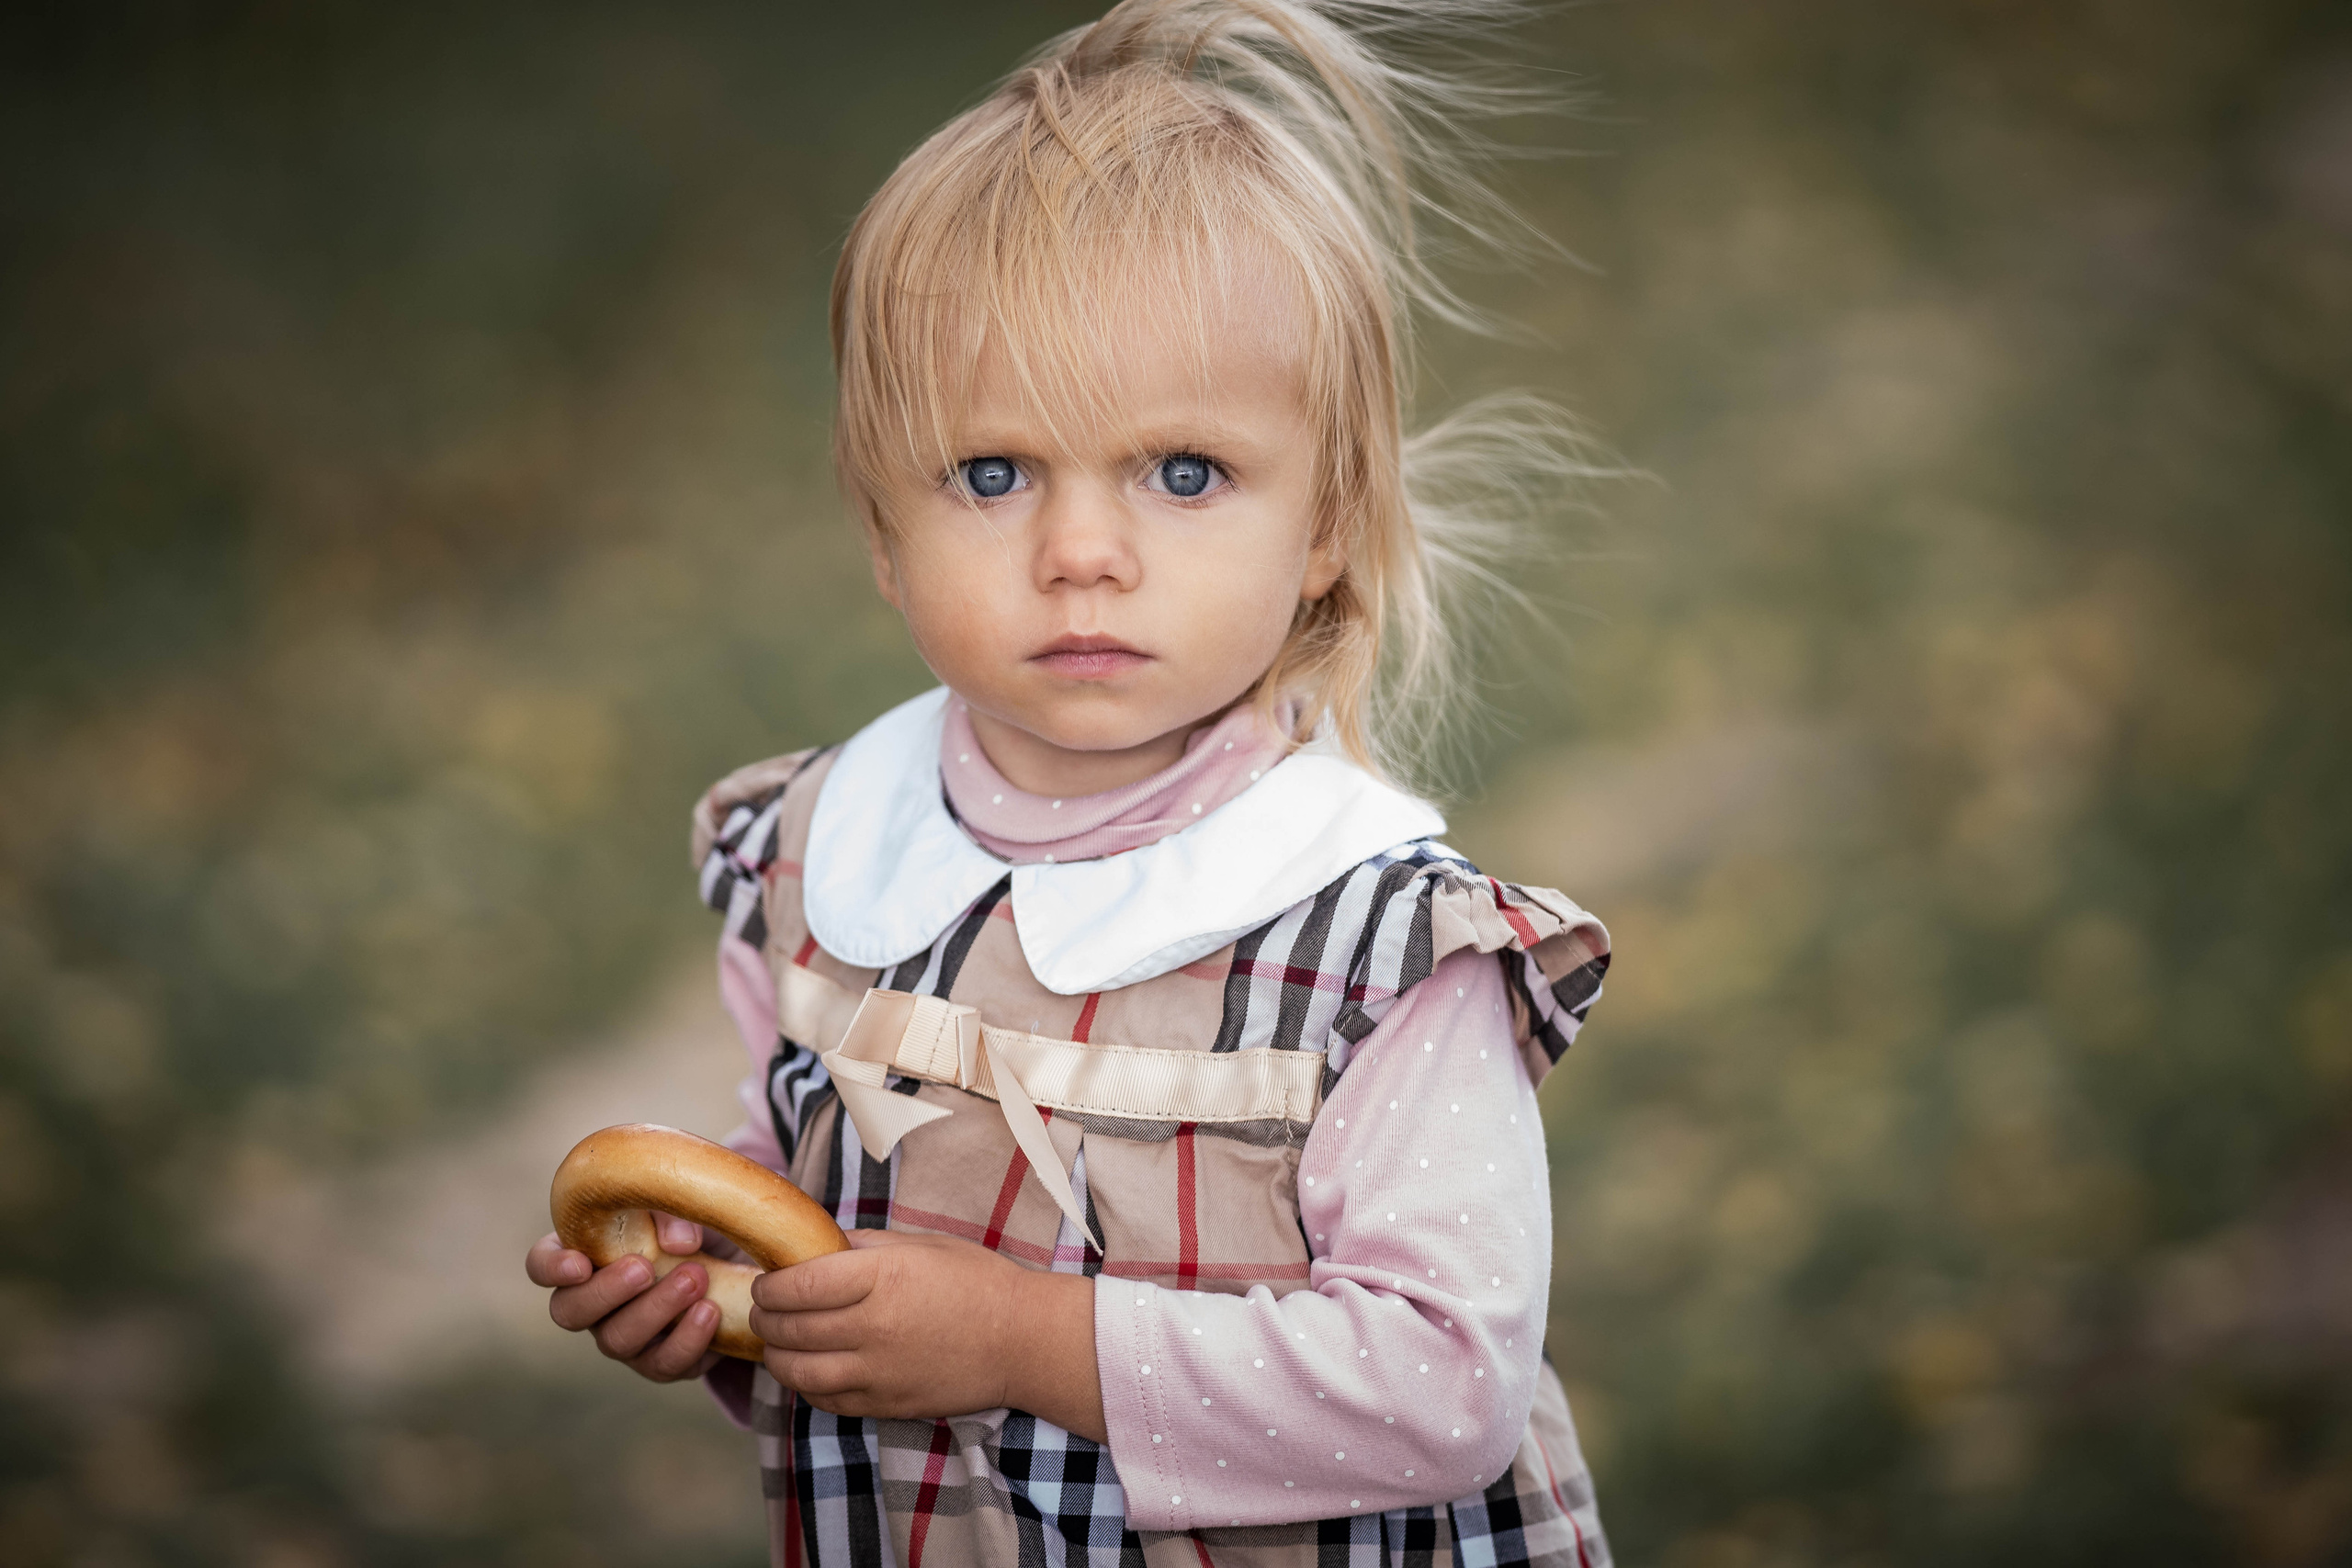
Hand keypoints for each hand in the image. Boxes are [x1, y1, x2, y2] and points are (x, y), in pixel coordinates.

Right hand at [524, 1212, 720, 1383]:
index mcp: (585, 1253)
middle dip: (605, 1291)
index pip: (542, 1264)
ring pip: (616, 1340)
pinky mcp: (660, 1360)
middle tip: (644, 1268)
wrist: (742, 1265)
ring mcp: (625, 1335)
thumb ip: (673, 1212)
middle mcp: (595, 1301)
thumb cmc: (697, 1225)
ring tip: (696, 1279)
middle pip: (568, 1311)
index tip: (580, 1263)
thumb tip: (679, 1243)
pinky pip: (661, 1364)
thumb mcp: (686, 1201)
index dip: (551, 1267)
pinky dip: (687, 1339)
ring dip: (655, 1309)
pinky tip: (710, 1311)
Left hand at [750, 1230, 1104, 1440]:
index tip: (766, 1281)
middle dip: (765, 1318)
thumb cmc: (976, 1280)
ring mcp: (879, 1372)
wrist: (1023, 1339)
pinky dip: (807, 1386)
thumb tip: (814, 1246)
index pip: (798, 1284)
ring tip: (777, 1343)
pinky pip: (826, 1400)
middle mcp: (875, 1326)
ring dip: (776, 1356)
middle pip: (790, 1328)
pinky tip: (808, 1370)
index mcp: (883, 1277)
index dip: (770, 1285)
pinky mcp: (886, 1404)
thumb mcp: (921, 1244)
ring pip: (799, 1372)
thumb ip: (863, 1245)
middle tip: (764, 1309)